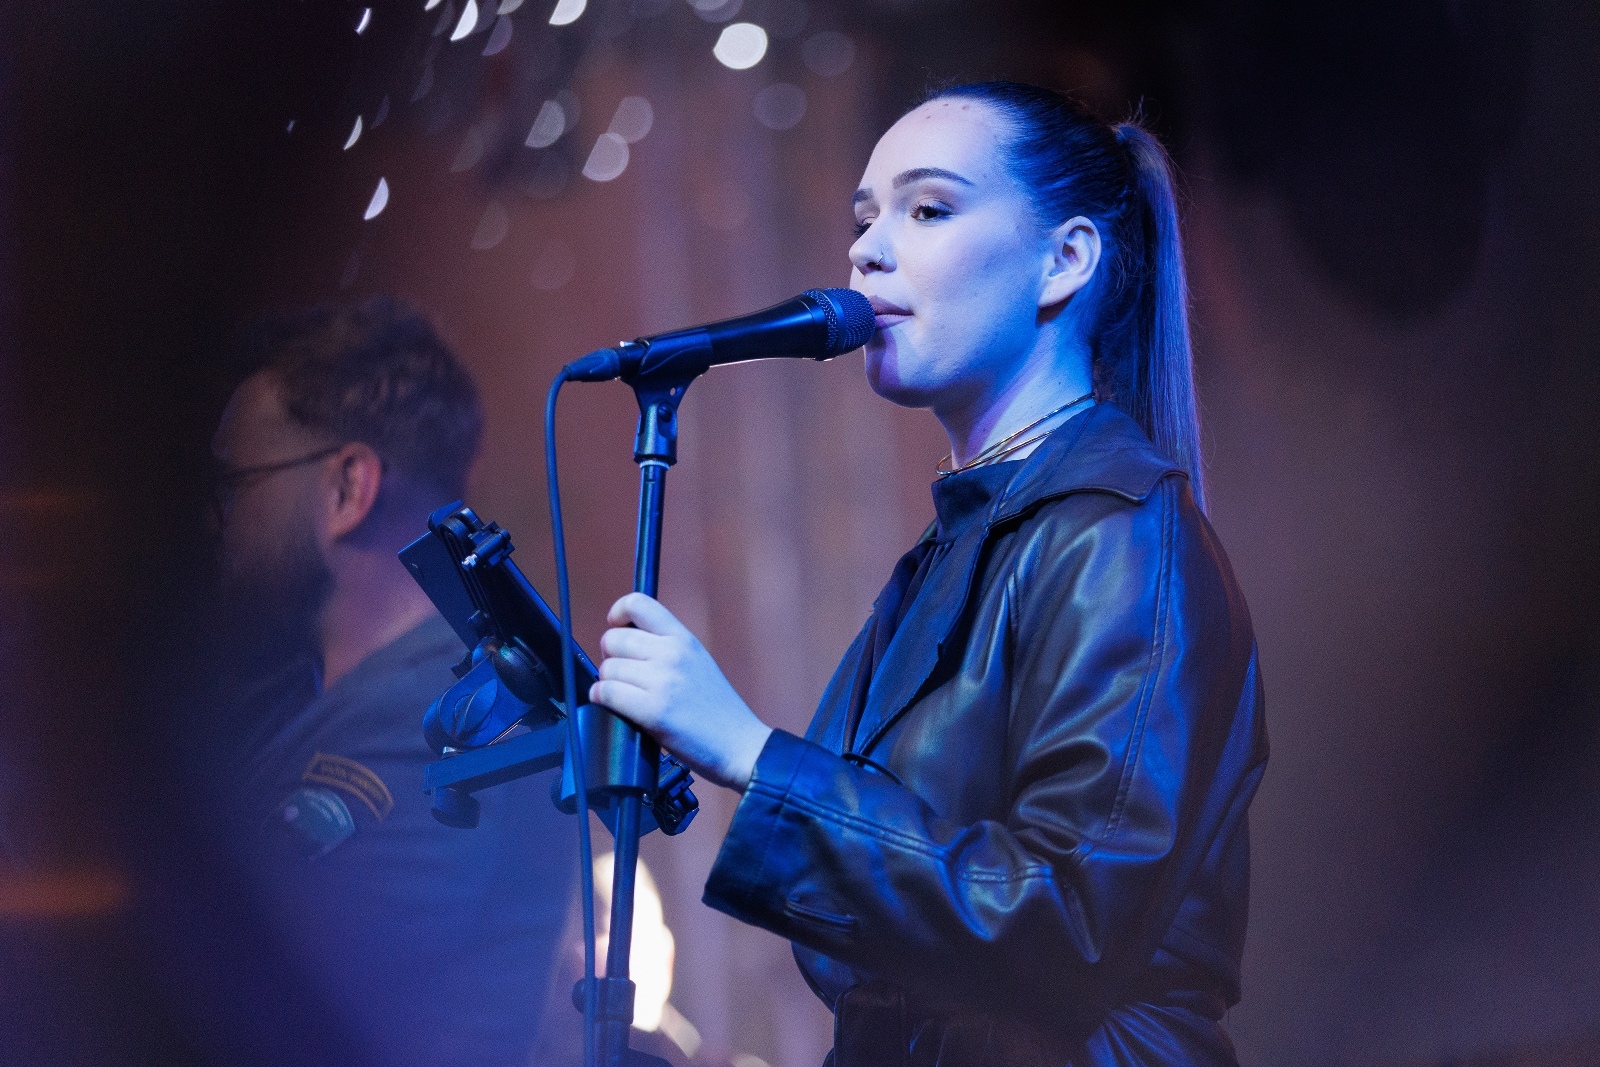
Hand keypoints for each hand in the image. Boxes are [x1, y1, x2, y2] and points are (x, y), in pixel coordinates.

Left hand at [590, 593, 772, 791]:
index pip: (638, 604)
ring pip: (607, 669)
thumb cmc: (717, 710)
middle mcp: (672, 654)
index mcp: (683, 639)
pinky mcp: (653, 710)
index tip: (615, 626)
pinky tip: (611, 705)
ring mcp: (663, 681)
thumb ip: (666, 648)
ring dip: (608, 683)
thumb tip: (624, 645)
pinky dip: (601, 700)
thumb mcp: (698, 662)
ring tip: (625, 695)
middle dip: (610, 657)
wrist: (739, 745)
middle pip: (613, 639)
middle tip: (622, 673)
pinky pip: (606, 693)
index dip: (618, 613)